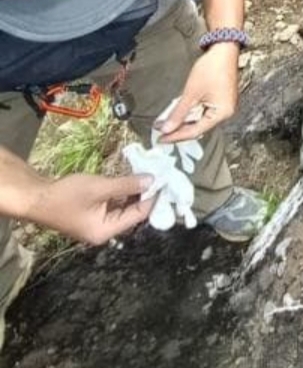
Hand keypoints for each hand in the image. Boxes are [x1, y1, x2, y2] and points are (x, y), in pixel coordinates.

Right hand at [29, 172, 156, 243]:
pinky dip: (122, 191)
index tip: (165, 179)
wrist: (36, 197)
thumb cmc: (66, 195)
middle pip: (132, 212)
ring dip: (134, 191)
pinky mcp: (92, 213)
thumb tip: (151, 180)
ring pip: (124, 207)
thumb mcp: (100, 187)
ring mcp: (98, 223)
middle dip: (145, 193)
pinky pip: (114, 203)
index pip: (138, 215)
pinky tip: (131, 177)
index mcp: (106, 231)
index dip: (153, 197)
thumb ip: (126, 185)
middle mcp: (104, 231)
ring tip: (148, 173)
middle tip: (159, 174)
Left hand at [156, 44, 239, 142]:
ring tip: (166, 120)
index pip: (195, 131)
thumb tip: (167, 128)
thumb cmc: (213, 67)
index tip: (161, 139)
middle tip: (161, 130)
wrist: (224, 48)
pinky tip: (178, 111)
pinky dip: (190, 111)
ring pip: (199, 118)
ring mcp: (223, 105)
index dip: (176, 136)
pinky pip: (203, 110)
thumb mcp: (191, 92)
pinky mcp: (219, 98)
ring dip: (183, 119)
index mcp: (222, 113)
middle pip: (198, 126)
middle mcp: (224, 112)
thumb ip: (178, 113)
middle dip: (179, 128)